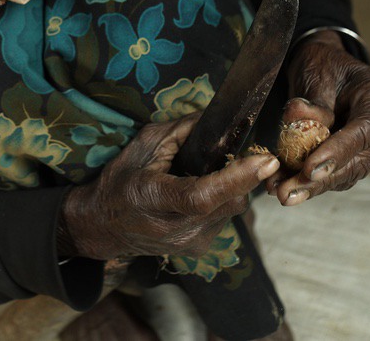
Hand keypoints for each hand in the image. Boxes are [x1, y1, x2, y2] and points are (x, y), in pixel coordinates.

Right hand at [58, 115, 280, 260]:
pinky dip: (222, 201)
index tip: (266, 161)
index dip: (236, 178)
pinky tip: (201, 193)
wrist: (104, 225)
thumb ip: (183, 130)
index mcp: (153, 199)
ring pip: (232, 209)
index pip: (201, 196)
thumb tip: (220, 119)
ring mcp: (188, 243)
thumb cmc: (121, 179)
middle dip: (240, 174)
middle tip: (229, 154)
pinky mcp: (199, 249)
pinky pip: (225, 218)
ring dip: (230, 188)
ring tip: (203, 176)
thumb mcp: (144, 144)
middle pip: (228, 201)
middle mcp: (174, 229)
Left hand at [268, 30, 369, 204]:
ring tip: (281, 193)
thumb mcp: (316, 71)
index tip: (310, 168)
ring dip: (312, 187)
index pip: (363, 130)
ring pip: (345, 173)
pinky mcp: (355, 155)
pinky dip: (309, 183)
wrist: (324, 66)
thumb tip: (299, 118)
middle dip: (320, 179)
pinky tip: (284, 187)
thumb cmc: (322, 63)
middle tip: (288, 193)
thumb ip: (313, 100)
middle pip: (356, 160)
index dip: (337, 152)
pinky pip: (335, 174)